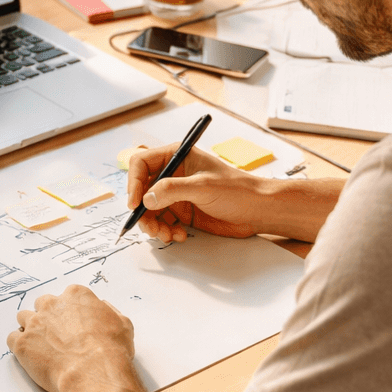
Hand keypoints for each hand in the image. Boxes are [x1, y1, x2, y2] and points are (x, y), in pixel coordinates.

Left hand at [8, 284, 134, 391]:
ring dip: (30, 329)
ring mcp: (34, 323)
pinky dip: (19, 345)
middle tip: (56, 335)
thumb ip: (108, 311)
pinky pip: (12, 338)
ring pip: (23, 318)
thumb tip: (102, 308)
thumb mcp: (122, 324)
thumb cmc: (111, 350)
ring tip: (40, 346)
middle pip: (42, 304)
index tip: (73, 323)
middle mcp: (52, 305)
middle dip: (47, 317)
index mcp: (75, 296)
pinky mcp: (22, 343)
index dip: (69, 311)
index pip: (67, 296)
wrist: (94, 373)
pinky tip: (29, 355)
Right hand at [127, 142, 274, 242]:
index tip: (135, 203)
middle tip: (150, 227)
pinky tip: (179, 235)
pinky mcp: (182, 211)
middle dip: (143, 210)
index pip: (141, 163)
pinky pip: (162, 221)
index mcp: (177, 156)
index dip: (133, 182)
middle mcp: (173, 174)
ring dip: (153, 224)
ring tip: (166, 234)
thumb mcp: (203, 187)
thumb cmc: (237, 190)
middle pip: (141, 190)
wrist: (258, 211)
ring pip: (149, 209)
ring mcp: (177, 194)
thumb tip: (146, 199)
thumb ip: (172, 190)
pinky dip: (165, 230)